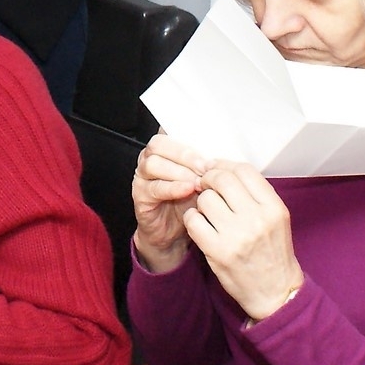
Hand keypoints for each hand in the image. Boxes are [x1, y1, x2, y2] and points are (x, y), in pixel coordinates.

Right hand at [132, 132, 211, 273]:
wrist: (173, 234)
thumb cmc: (188, 203)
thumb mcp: (201, 181)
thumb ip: (207, 168)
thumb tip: (223, 157)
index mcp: (165, 150)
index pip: (170, 131)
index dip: (188, 137)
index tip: (208, 148)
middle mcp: (149, 159)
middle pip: (159, 144)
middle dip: (185, 154)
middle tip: (205, 167)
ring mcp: (142, 177)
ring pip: (153, 164)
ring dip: (179, 171)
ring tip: (197, 182)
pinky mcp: (140, 196)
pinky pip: (154, 188)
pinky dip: (173, 187)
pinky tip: (187, 190)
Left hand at [182, 161, 303, 320]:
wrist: (274, 291)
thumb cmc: (272, 252)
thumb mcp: (275, 219)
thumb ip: (255, 194)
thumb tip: (221, 167)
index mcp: (274, 208)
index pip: (244, 170)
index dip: (224, 164)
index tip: (215, 168)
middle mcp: (257, 219)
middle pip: (222, 179)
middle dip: (209, 178)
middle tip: (205, 185)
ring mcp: (236, 236)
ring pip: (205, 198)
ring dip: (201, 202)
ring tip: (208, 212)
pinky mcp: (218, 251)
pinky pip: (193, 220)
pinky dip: (192, 219)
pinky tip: (200, 225)